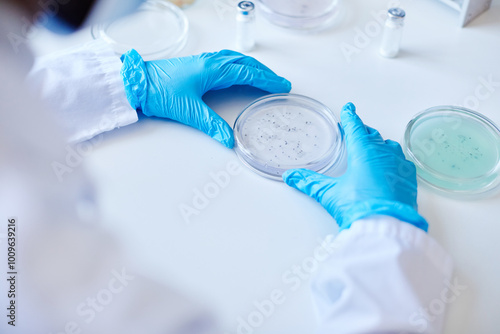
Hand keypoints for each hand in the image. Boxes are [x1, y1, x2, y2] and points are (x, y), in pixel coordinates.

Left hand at [120, 49, 290, 147]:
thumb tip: (228, 139)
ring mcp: (203, 62)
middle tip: (279, 82)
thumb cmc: (159, 91)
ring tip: (264, 76)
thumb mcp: (188, 111)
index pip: (247, 74)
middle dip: (264, 72)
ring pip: (235, 60)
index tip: (282, 85)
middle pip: (245, 63)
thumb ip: (211, 125)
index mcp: (212, 70)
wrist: (136, 82)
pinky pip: (225, 62)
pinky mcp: (196, 65)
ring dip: (252, 67)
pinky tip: (237, 72)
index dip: (266, 80)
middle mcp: (210, 62)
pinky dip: (238, 66)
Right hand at [283, 102, 427, 231]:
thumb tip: (292, 176)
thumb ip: (309, 183)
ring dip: (380, 143)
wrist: (387, 229)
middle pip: (373, 136)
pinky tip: (391, 165)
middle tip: (357, 128)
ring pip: (390, 147)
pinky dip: (394, 159)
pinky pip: (402, 162)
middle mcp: (385, 154)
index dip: (350, 117)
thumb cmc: (359, 208)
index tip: (349, 109)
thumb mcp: (329, 194)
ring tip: (374, 145)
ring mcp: (400, 167)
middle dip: (363, 130)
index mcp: (364, 152)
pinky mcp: (409, 181)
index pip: (355, 128)